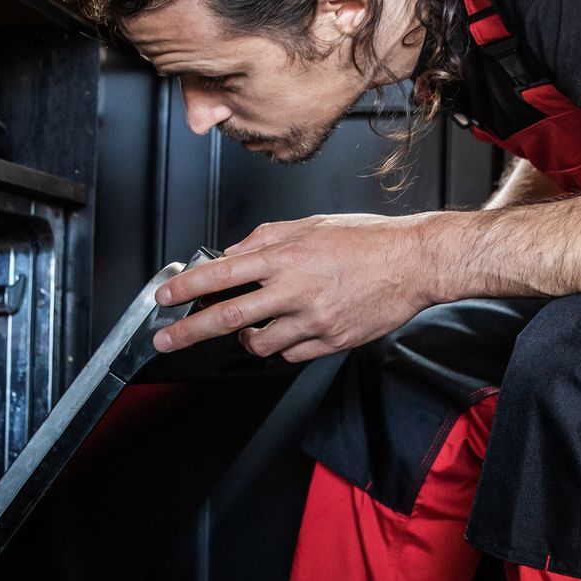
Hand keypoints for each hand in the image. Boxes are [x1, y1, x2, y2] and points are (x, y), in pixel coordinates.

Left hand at [151, 213, 439, 360]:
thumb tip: (234, 254)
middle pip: (228, 318)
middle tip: (166, 341)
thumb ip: (267, 238)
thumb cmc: (368, 239)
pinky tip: (288, 331)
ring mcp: (313, 320)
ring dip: (245, 339)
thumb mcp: (311, 225)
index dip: (187, 288)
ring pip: (259, 344)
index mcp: (286, 256)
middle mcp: (295, 290)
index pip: (222, 274)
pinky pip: (291, 355)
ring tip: (252, 327)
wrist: (414, 263)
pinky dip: (281, 347)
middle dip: (190, 332)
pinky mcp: (331, 342)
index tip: (165, 298)